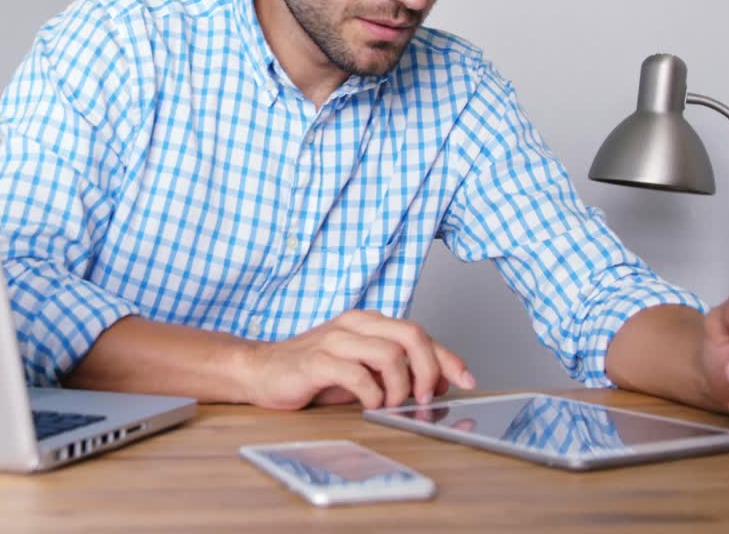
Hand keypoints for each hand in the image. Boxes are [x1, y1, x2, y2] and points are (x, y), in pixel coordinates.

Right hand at [239, 310, 475, 409]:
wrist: (261, 371)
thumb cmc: (312, 372)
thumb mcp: (362, 370)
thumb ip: (396, 371)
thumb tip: (438, 383)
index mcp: (369, 323)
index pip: (420, 334)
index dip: (448, 358)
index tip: (467, 380)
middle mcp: (355, 325)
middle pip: (411, 335)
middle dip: (429, 370)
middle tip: (425, 398)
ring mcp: (335, 340)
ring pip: (389, 353)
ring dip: (400, 386)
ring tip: (391, 404)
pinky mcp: (317, 361)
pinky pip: (357, 374)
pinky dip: (372, 394)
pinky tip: (368, 404)